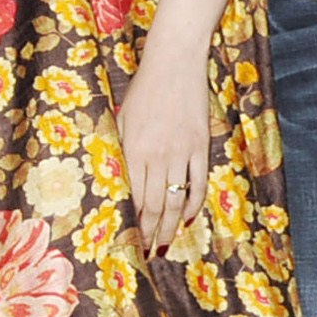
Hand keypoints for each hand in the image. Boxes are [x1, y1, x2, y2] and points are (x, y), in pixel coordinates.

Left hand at [119, 50, 209, 253]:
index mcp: (134, 148)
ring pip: (177, 199)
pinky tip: (186, 217)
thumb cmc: (143, 88)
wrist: (174, 63)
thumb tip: (114, 178)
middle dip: (150, 232)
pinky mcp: (201, 146)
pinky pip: (199, 183)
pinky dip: (194, 203)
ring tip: (164, 244)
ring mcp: (183, 152)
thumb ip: (118, 147)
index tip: (128, 240)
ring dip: (170, 226)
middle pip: (155, 204)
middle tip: (147, 253)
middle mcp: (158, 154)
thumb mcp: (123, 116)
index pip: (134, 197)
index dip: (132, 223)